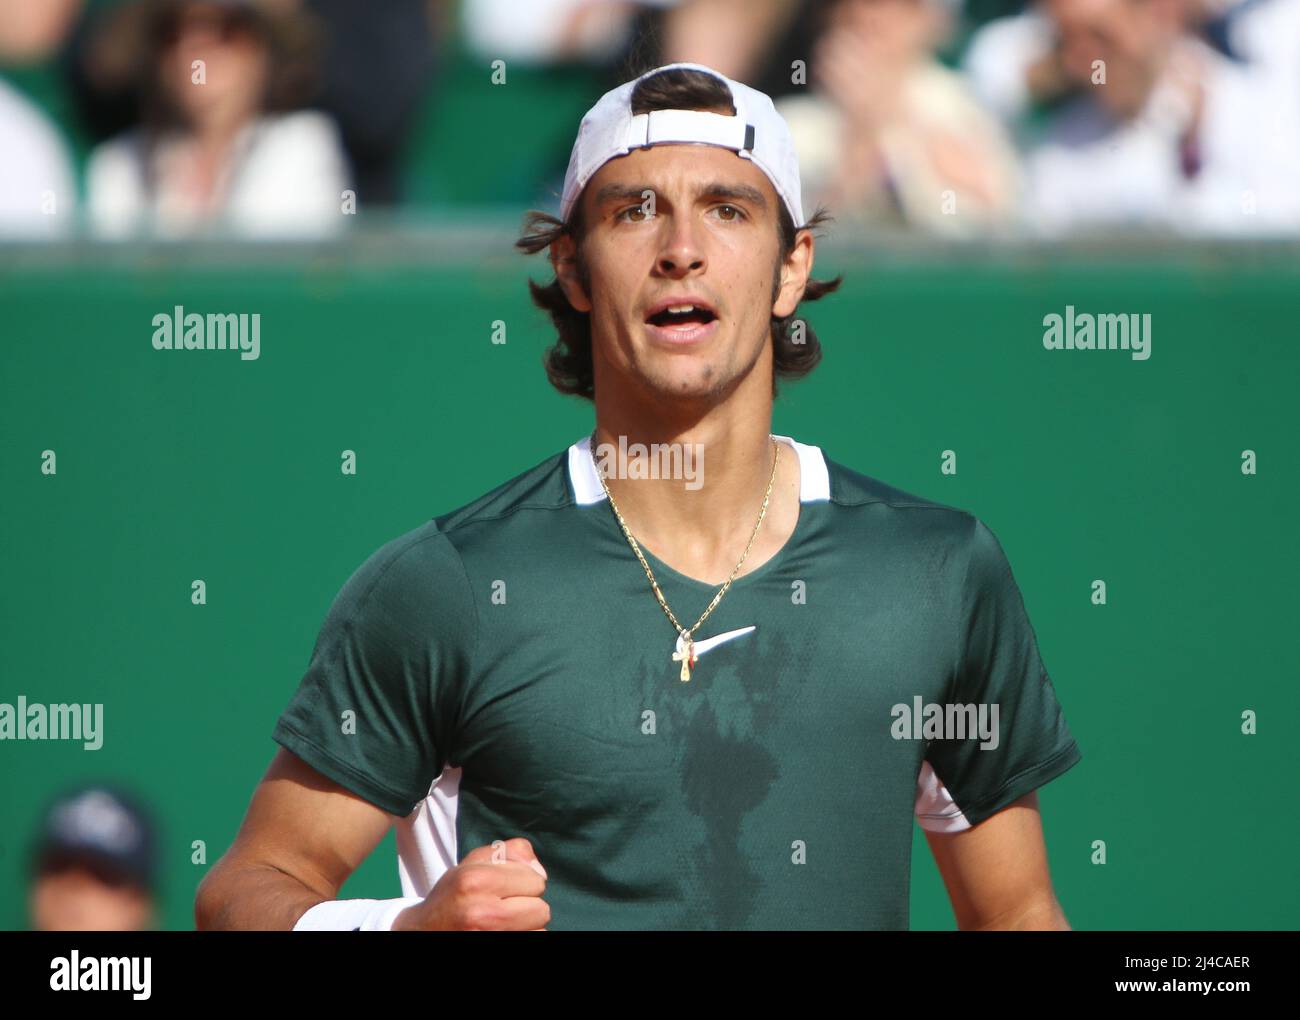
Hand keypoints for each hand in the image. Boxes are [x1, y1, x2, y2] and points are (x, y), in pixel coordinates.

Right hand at [392, 837, 549, 930]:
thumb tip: (540, 870)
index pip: (536, 881)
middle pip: (541, 909)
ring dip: (526, 925)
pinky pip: (531, 940)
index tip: (505, 887)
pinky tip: (501, 931)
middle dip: (528, 905)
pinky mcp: (495, 950)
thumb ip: (510, 853)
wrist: (423, 931)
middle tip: (504, 905)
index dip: (524, 882)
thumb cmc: (453, 895)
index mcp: (477, 880)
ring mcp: (489, 936)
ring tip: (501, 921)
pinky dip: (521, 935)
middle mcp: (483, 912)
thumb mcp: (472, 863)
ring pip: (538, 930)